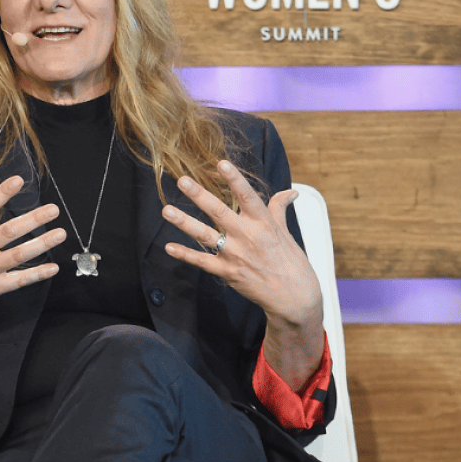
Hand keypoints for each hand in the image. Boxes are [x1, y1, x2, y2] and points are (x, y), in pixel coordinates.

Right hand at [0, 174, 64, 326]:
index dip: (2, 193)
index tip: (19, 181)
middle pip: (10, 231)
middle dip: (34, 219)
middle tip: (53, 210)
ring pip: (19, 254)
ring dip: (42, 243)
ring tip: (60, 234)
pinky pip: (18, 281)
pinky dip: (36, 275)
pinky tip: (53, 268)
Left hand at [161, 160, 321, 331]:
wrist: (294, 298)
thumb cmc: (291, 263)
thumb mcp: (286, 232)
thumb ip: (280, 209)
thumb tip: (290, 192)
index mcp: (263, 223)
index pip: (248, 196)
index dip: (234, 180)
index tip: (221, 163)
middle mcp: (248, 236)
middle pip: (220, 212)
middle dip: (200, 195)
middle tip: (182, 181)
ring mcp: (235, 255)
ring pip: (205, 235)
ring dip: (184, 222)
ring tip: (166, 210)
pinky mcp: (227, 272)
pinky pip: (202, 262)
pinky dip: (185, 255)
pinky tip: (169, 247)